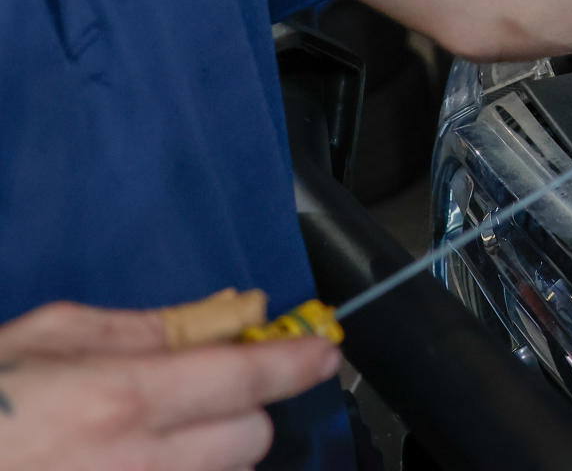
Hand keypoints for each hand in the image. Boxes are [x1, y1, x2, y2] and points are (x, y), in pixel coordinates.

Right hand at [0, 301, 340, 470]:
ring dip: (206, 457)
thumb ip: (142, 328)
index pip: (247, 379)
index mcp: (118, 399)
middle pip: (249, 441)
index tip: (324, 352)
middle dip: (241, 412)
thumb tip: (221, 317)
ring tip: (150, 439)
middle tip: (199, 396)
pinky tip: (126, 462)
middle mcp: (134, 466)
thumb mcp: (44, 337)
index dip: (297, 363)